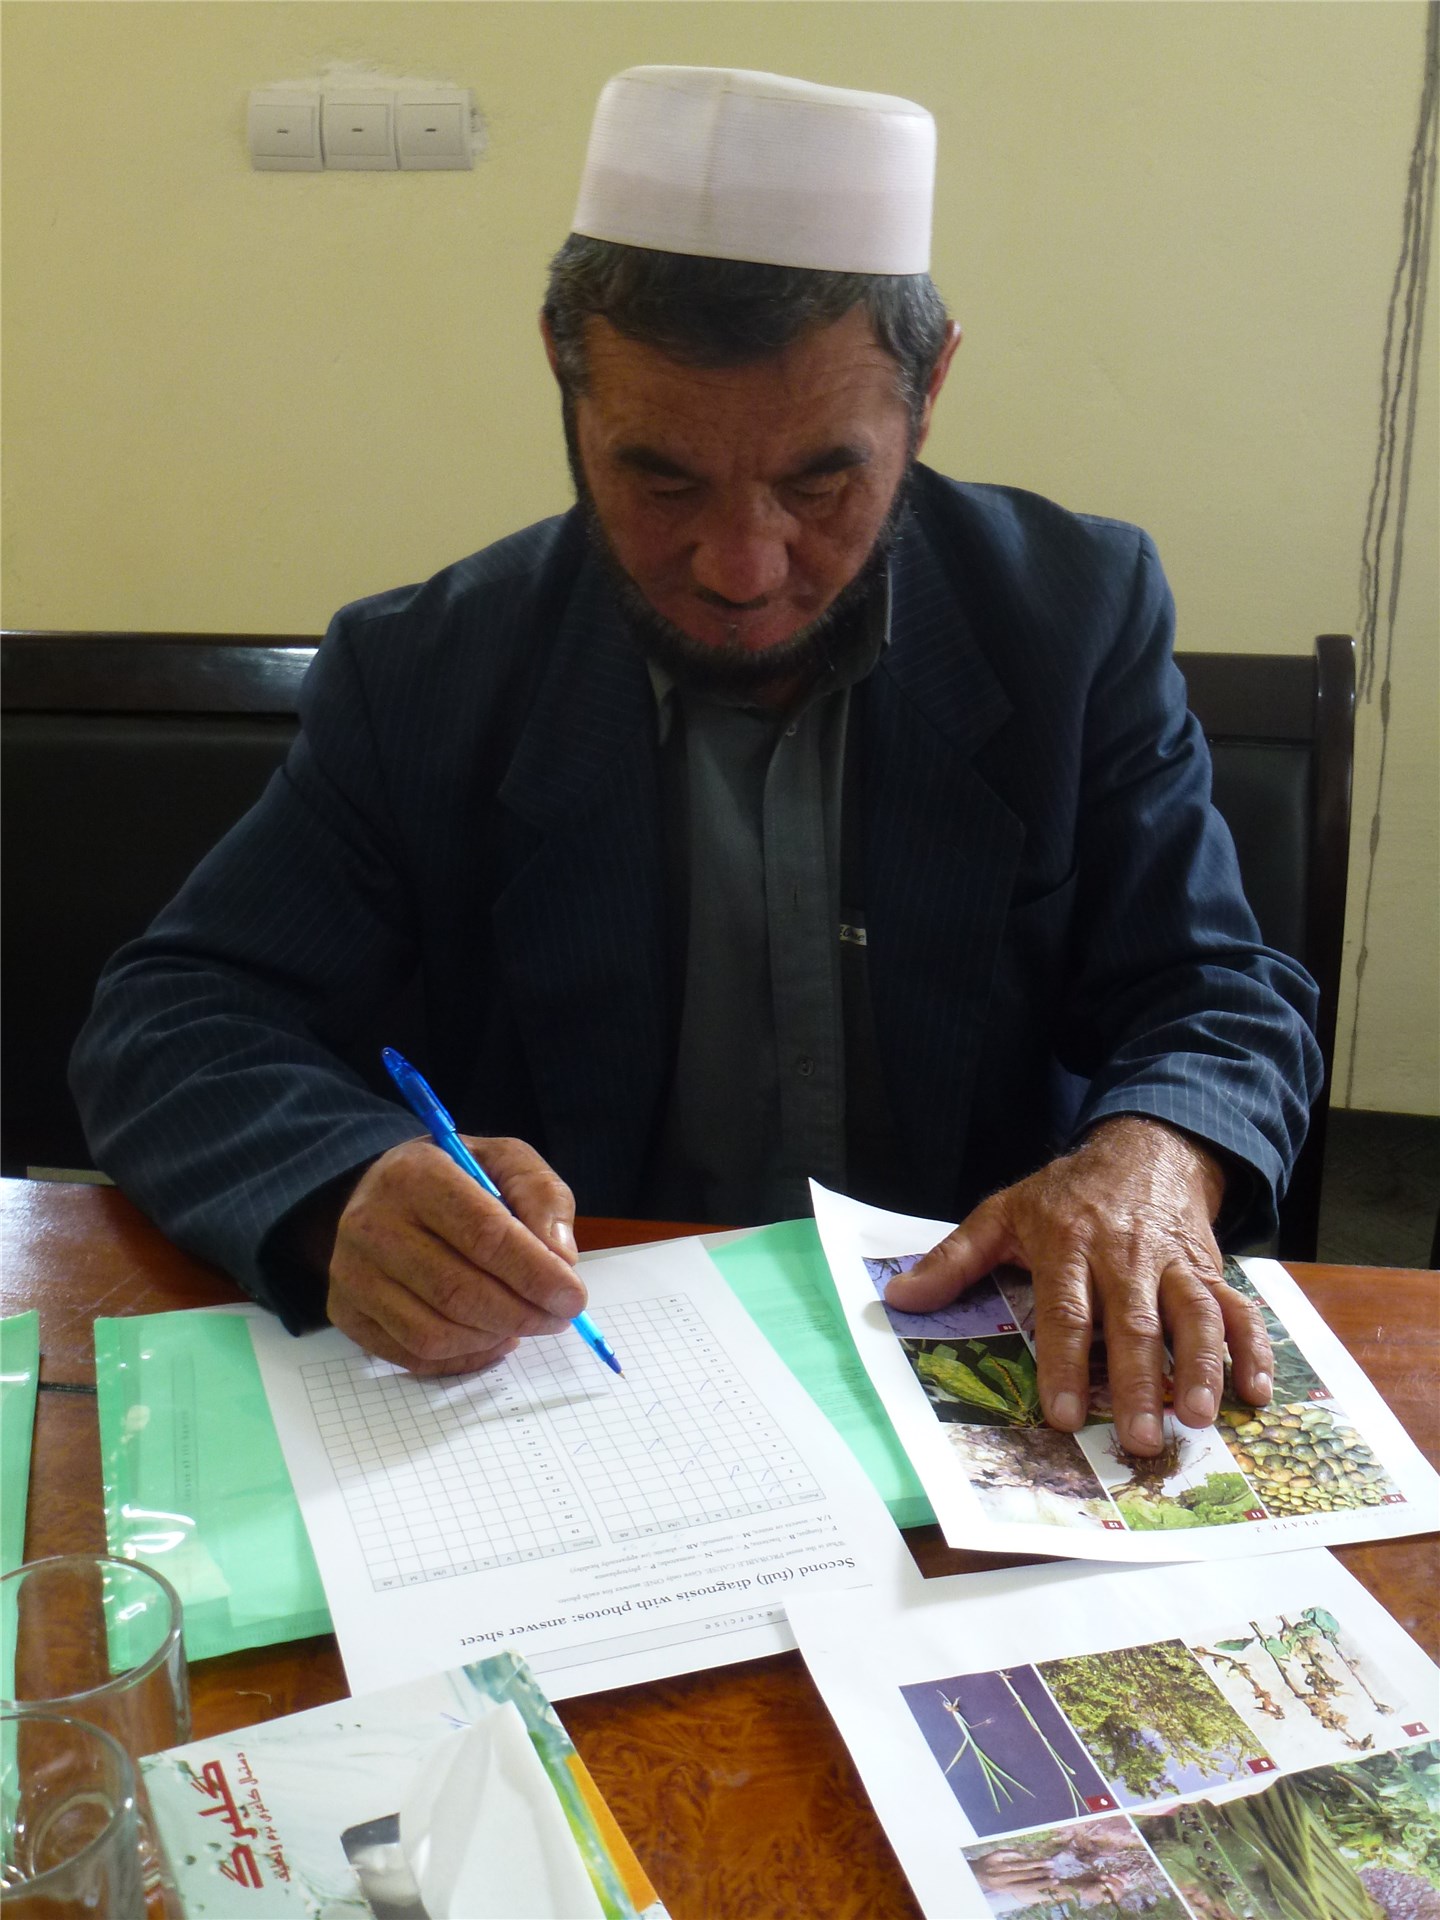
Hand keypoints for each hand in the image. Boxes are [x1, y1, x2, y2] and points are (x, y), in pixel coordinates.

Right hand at [324, 1135, 585, 1372]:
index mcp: (415, 1174)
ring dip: (494, 1338)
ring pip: (435, 1333)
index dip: (535, 1273)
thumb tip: (561, 1259)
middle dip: (522, 1313)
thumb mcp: (506, 1162)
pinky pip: (413, 1356)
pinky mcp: (345, 1312)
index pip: (483, 1234)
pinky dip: (465, 1358)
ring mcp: (351, 1273)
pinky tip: (492, 1337)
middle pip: (458, 1291)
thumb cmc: (456, 1177)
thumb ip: (542, 1197)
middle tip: (558, 1318)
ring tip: (524, 1322)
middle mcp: (371, 1224)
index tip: (573, 1297)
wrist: (382, 1189)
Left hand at [883, 1117, 1272, 1454]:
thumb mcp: (1003, 1213)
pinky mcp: (1210, 1270)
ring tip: (1197, 1418)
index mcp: (1069, 1244)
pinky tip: (1257, 1393)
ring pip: (1194, 1316)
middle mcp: (1125, 1255)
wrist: (1143, 1149)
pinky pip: (1238, 1309)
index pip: (1066, 1311)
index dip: (1064, 1363)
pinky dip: (1252, 1350)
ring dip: (1201, 1367)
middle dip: (1137, 1382)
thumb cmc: (1066, 1195)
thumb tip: (898, 1298)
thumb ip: (954, 1258)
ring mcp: (1173, 1263)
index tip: (1063, 1414)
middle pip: (1134, 1323)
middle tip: (1138, 1438)